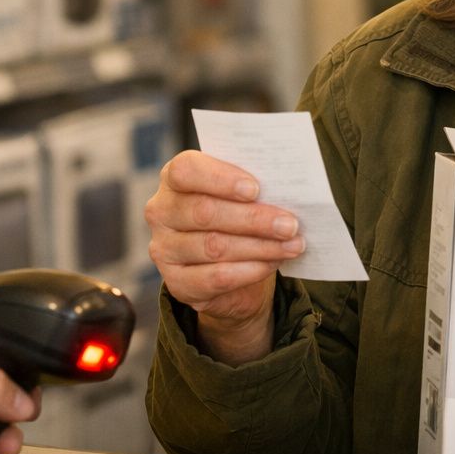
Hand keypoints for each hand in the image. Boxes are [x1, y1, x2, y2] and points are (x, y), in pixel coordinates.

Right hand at [145, 150, 304, 364]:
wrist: (233, 270)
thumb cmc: (239, 216)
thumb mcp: (244, 196)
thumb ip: (254, 187)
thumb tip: (287, 189)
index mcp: (175, 178)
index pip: (185, 170)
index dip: (220, 178)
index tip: (255, 189)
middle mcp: (162, 211)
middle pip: (204, 212)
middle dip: (253, 219)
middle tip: (290, 224)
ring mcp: (165, 249)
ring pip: (214, 246)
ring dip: (260, 247)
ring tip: (292, 245)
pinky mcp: (177, 283)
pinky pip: (215, 278)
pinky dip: (249, 271)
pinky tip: (272, 264)